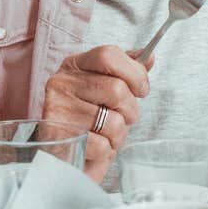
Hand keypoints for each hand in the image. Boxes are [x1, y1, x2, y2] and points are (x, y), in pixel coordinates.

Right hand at [42, 46, 150, 181]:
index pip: (108, 55)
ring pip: (114, 122)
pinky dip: (105, 152)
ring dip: (118, 136)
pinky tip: (94, 149)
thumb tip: (149, 57)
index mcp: (75, 66)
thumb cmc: (87, 119)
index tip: (141, 90)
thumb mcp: (104, 90)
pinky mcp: (58, 138)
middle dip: (130, 111)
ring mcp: (58, 109)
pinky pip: (102, 146)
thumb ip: (125, 72)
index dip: (134, 73)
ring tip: (105, 135)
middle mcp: (62, 83)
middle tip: (123, 119)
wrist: (59, 153)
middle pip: (117, 90)